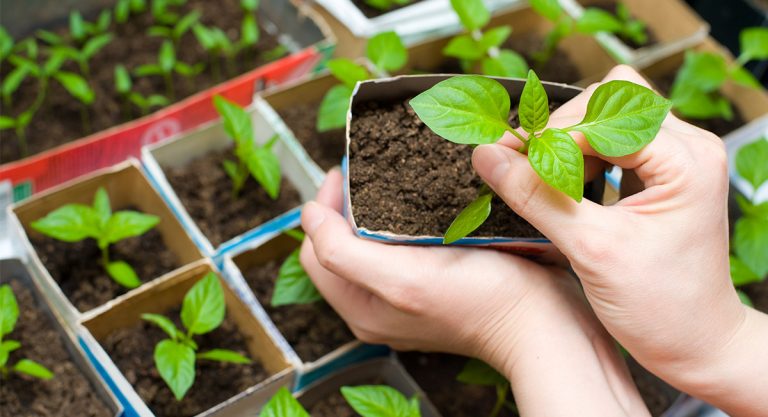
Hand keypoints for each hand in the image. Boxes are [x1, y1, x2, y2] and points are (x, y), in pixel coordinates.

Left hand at [300, 168, 648, 415]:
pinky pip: (404, 244)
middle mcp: (378, 304)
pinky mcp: (434, 283)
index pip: (315, 248)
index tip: (347, 172)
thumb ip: (342, 252)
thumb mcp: (402, 279)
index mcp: (360, 305)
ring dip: (376, 207)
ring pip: (372, 241)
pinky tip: (423, 199)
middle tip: (369, 168)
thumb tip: (307, 215)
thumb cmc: (482, 302)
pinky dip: (404, 218)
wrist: (544, 323)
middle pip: (341, 244)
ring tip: (393, 177)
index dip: (325, 206)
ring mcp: (407, 294)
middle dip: (348, 203)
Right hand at [472, 65, 767, 415]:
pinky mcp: (662, 175)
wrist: (696, 344)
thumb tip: (486, 156)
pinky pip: (612, 143)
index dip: (549, 134)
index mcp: (685, 159)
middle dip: (559, 132)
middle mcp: (688, 147)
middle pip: (607, 102)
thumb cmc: (661, 307)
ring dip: (568, 144)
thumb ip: (536, 197)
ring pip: (607, 118)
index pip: (602, 116)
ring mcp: (677, 159)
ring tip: (546, 184)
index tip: (505, 156)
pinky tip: (565, 189)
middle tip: (523, 168)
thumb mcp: (591, 250)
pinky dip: (580, 158)